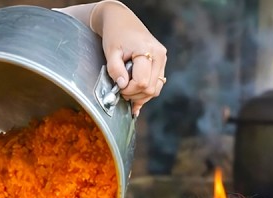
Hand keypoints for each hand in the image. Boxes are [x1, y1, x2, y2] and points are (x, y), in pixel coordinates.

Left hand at [98, 1, 167, 115]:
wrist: (122, 21)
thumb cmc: (116, 34)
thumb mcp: (111, 52)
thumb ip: (115, 69)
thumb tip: (122, 85)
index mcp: (148, 51)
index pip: (142, 82)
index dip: (128, 90)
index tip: (118, 88)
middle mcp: (159, 56)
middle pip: (151, 88)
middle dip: (134, 94)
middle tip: (121, 91)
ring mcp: (162, 60)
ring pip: (156, 89)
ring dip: (141, 95)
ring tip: (127, 91)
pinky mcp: (160, 63)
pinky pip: (157, 84)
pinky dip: (145, 92)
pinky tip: (136, 99)